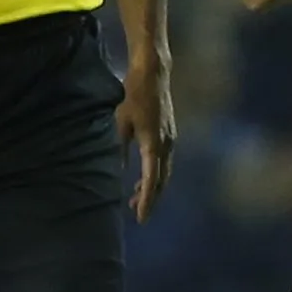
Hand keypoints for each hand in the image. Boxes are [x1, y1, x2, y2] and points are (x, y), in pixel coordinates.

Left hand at [117, 57, 176, 219]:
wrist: (154, 73)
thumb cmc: (133, 95)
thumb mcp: (120, 122)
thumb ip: (120, 148)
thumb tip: (121, 169)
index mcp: (154, 144)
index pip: (151, 181)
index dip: (146, 201)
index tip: (140, 218)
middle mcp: (167, 145)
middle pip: (161, 181)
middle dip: (150, 198)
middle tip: (136, 212)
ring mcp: (171, 139)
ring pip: (164, 172)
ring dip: (152, 186)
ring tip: (136, 198)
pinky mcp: (170, 133)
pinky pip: (165, 161)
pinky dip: (156, 173)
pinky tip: (144, 176)